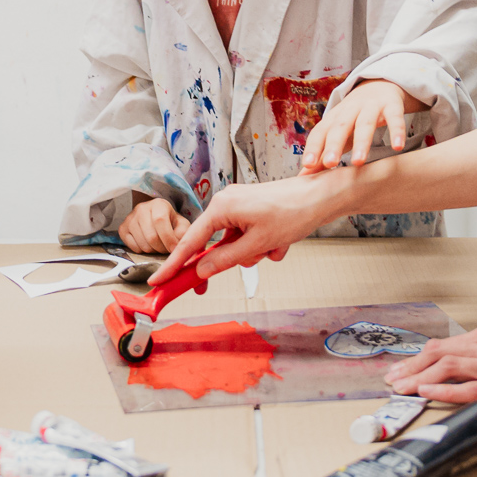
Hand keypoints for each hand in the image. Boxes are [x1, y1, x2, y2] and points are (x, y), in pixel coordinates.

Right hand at [119, 197, 188, 253]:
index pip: (160, 221)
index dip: (168, 238)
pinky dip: (143, 251)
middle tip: (167, 249)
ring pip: (143, 245)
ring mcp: (130, 218)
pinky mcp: (122, 228)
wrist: (153, 216)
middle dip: (162, 248)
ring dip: (154, 251)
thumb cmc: (170, 221)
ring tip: (159, 246)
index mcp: (158, 204)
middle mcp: (141, 208)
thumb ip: (183, 233)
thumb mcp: (181, 224)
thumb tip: (177, 245)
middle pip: (151, 237)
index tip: (174, 249)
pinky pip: (134, 248)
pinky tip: (148, 244)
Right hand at [150, 174, 339, 284]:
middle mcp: (225, 203)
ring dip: (253, 252)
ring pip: (234, 245)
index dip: (174, 264)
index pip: (190, 241)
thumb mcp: (256, 244)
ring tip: (274, 245)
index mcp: (221, 207)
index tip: (158, 279)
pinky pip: (247, 238)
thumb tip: (201, 270)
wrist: (319, 197)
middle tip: (225, 275)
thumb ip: (225, 259)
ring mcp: (238, 207)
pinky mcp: (250, 211)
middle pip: (213, 244)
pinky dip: (262, 245)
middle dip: (233, 258)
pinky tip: (280, 241)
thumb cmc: (291, 212)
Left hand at [301, 80, 425, 172]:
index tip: (308, 165)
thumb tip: (302, 179)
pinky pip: (394, 118)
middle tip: (330, 164)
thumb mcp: (338, 134)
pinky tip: (397, 146)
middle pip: (340, 127)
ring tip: (359, 161)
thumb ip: (323, 156)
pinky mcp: (391, 105)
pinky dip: (396, 131)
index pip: (320, 132)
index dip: (313, 148)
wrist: (378, 85)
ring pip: (365, 123)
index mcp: (334, 118)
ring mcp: (371, 106)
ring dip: (362, 141)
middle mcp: (350, 110)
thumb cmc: (353, 118)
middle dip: (334, 145)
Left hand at [384, 323, 476, 412]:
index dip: (418, 357)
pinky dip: (444, 390)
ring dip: (418, 378)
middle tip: (391, 379)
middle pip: (439, 353)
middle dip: (410, 366)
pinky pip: (470, 388)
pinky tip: (428, 393)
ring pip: (448, 367)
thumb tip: (460, 365)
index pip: (445, 344)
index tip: (401, 368)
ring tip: (400, 388)